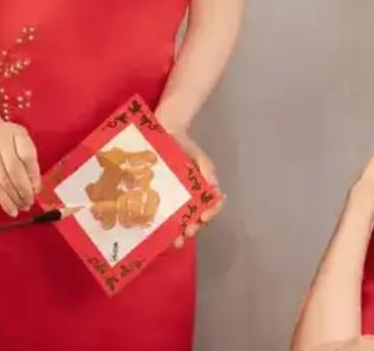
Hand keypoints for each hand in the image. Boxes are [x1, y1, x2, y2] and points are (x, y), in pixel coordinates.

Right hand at [0, 115, 40, 215]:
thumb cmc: (6, 134)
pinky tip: (10, 209)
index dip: (33, 175)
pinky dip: (3, 200)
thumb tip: (34, 183)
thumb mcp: (20, 136)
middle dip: (24, 190)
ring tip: (23, 208)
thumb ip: (29, 155)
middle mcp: (2, 145)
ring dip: (14, 198)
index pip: (27, 157)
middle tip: (30, 202)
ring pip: (3, 181)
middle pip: (14, 171)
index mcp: (17, 136)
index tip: (38, 189)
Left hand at [169, 129, 222, 247]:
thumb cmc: (183, 145)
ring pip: (181, 221)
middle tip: (188, 232)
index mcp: (202, 189)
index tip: (204, 217)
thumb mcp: (198, 156)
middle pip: (197, 219)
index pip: (213, 205)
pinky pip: (163, 215)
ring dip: (180, 233)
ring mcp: (174, 201)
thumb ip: (207, 170)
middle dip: (194, 228)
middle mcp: (190, 198)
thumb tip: (213, 187)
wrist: (162, 134)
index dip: (211, 213)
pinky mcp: (159, 200)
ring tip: (176, 239)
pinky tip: (160, 232)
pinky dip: (164, 226)